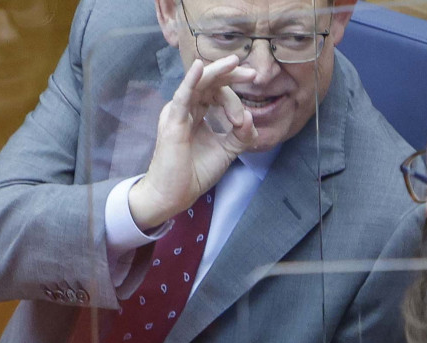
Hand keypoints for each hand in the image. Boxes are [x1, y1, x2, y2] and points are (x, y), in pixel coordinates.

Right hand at [129, 56, 257, 228]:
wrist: (176, 194)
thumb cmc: (196, 172)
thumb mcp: (227, 150)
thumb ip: (242, 135)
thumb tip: (251, 117)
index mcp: (197, 113)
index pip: (218, 94)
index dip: (235, 102)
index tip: (244, 122)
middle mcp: (187, 108)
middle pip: (210, 82)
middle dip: (231, 75)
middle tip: (252, 74)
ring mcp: (179, 112)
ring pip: (199, 83)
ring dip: (218, 73)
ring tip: (235, 64)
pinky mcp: (173, 121)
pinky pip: (183, 95)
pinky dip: (191, 80)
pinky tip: (199, 67)